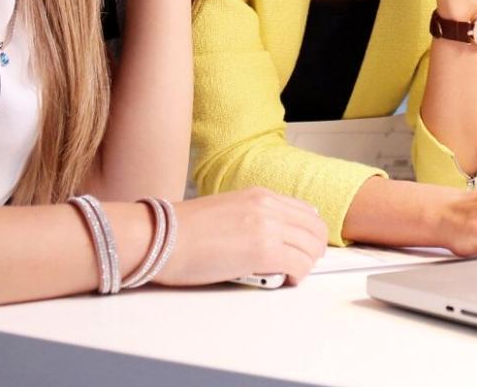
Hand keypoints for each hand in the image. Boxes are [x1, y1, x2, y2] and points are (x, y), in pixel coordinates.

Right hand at [153, 188, 327, 286]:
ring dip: (305, 264)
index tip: (305, 247)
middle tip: (301, 265)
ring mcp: (268, 227)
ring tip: (289, 274)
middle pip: (315, 230)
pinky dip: (297, 276)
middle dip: (313, 250)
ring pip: (312, 248)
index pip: (306, 212)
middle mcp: (268, 207)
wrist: (161, 237)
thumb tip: (275, 237)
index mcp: (260, 195)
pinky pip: (299, 266)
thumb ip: (255, 217)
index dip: (310, 234)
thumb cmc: (184, 231)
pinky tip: (283, 280)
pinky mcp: (263, 251)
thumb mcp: (229, 210)